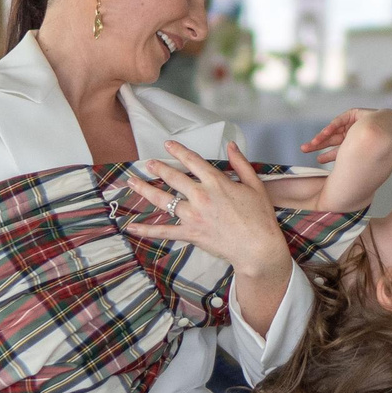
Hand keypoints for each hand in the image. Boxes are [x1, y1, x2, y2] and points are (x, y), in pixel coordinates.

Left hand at [125, 140, 289, 277]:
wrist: (257, 248)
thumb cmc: (260, 217)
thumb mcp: (255, 185)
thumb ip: (241, 163)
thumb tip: (231, 146)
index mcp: (216, 182)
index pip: (192, 161)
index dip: (178, 151)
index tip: (167, 145)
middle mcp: (200, 195)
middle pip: (173, 177)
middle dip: (159, 168)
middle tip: (148, 163)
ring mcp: (192, 215)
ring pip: (163, 200)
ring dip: (145, 189)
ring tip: (133, 181)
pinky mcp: (190, 233)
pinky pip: (164, 231)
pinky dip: (147, 230)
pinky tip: (131, 226)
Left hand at [300, 107, 384, 164]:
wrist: (387, 137)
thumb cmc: (375, 154)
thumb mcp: (359, 164)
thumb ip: (351, 171)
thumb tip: (338, 191)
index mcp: (364, 150)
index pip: (343, 152)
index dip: (330, 156)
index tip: (318, 160)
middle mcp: (361, 137)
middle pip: (337, 141)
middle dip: (321, 145)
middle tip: (305, 149)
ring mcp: (359, 125)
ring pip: (336, 131)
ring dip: (321, 138)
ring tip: (307, 146)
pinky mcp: (357, 114)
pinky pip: (341, 120)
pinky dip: (330, 128)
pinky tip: (320, 137)